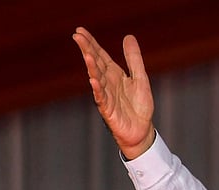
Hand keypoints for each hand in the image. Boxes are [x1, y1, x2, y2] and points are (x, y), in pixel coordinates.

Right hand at [72, 27, 155, 158]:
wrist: (142, 130)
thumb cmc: (138, 105)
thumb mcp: (140, 77)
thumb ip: (134, 58)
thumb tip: (128, 36)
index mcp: (114, 74)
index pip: (100, 55)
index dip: (91, 43)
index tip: (80, 30)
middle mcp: (107, 82)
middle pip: (96, 63)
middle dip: (87, 50)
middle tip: (77, 36)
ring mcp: (106, 95)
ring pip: (97, 78)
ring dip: (92, 67)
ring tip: (87, 55)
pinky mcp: (108, 110)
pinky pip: (102, 98)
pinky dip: (98, 89)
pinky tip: (93, 80)